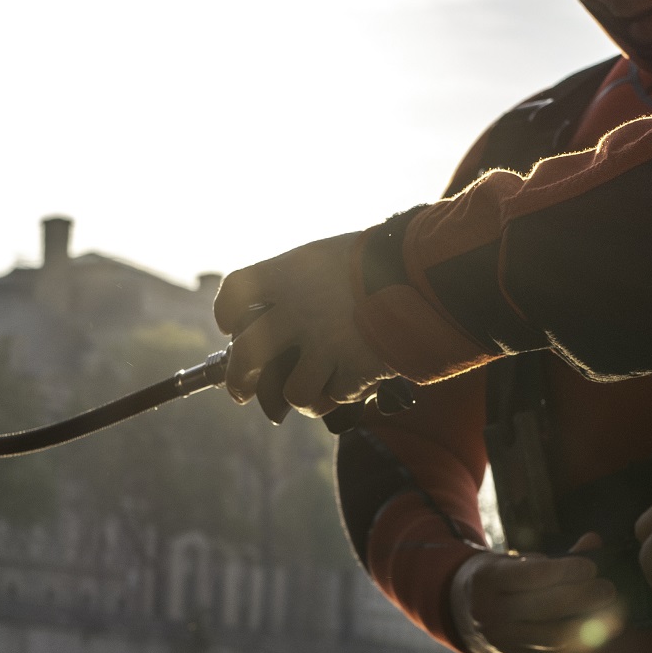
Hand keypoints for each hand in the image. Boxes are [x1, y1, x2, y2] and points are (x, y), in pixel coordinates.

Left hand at [212, 232, 391, 423]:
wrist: (425, 273)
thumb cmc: (381, 256)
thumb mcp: (331, 255)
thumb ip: (304, 281)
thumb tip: (287, 307)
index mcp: (287, 274)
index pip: (235, 293)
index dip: (226, 313)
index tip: (230, 326)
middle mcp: (296, 311)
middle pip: (246, 356)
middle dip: (237, 380)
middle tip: (241, 391)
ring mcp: (324, 345)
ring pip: (291, 392)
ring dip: (300, 395)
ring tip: (311, 391)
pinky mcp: (353, 371)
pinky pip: (335, 397)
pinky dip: (341, 393)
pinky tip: (352, 380)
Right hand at [453, 538, 628, 652]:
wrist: (464, 616)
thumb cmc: (498, 580)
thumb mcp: (514, 561)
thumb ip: (555, 557)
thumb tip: (593, 541)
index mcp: (487, 580)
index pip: (533, 575)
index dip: (566, 570)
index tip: (590, 566)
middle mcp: (491, 613)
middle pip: (547, 606)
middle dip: (583, 597)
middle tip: (607, 588)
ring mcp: (503, 640)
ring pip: (554, 634)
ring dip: (587, 623)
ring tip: (609, 609)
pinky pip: (554, 649)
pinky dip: (577, 638)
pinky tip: (595, 627)